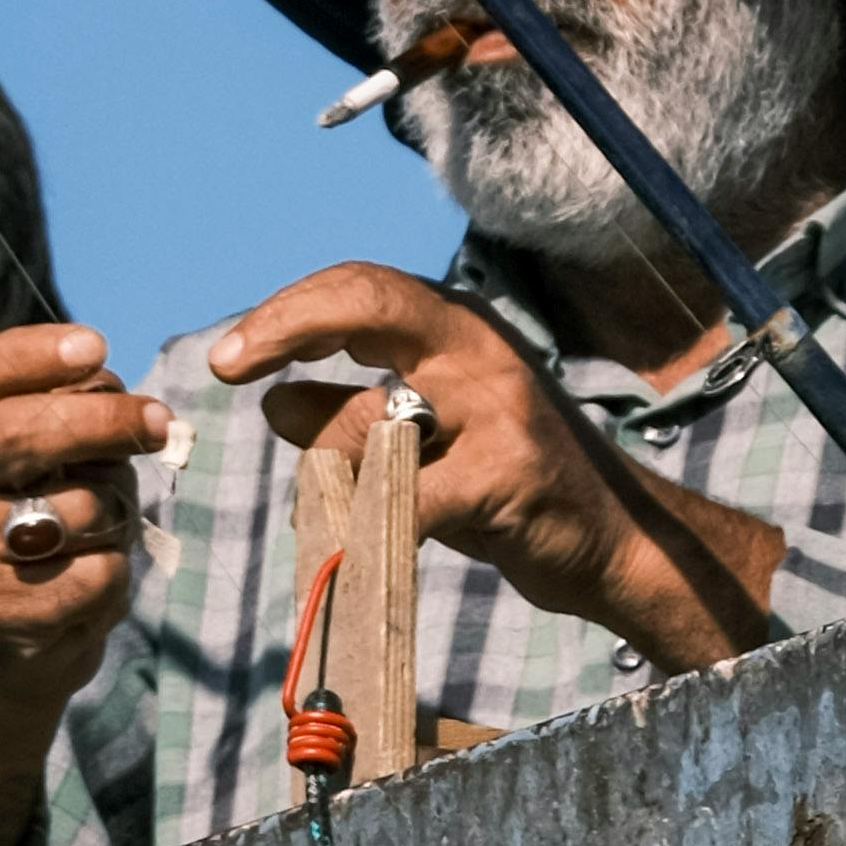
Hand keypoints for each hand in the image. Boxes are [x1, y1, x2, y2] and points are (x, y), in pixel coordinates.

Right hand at [0, 321, 168, 731]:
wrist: (8, 635)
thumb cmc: (41, 513)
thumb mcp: (44, 451)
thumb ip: (66, 406)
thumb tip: (106, 384)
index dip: (32, 352)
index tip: (96, 346)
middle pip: (19, 433)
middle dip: (102, 421)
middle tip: (159, 421)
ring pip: (77, 507)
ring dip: (117, 510)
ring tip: (100, 525)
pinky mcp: (1, 612)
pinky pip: (97, 571)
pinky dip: (116, 571)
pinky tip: (90, 578)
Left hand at [210, 265, 782, 675]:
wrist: (618, 544)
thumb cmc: (510, 487)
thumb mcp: (425, 444)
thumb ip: (351, 419)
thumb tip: (272, 400)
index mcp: (457, 331)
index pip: (361, 289)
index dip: (287, 313)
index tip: (229, 357)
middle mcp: (479, 351)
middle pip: (368, 302)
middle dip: (286, 325)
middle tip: (227, 365)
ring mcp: (500, 409)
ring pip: (371, 423)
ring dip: (327, 481)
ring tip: (325, 520)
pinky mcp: (508, 475)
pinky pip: (407, 503)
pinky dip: (367, 533)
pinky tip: (352, 556)